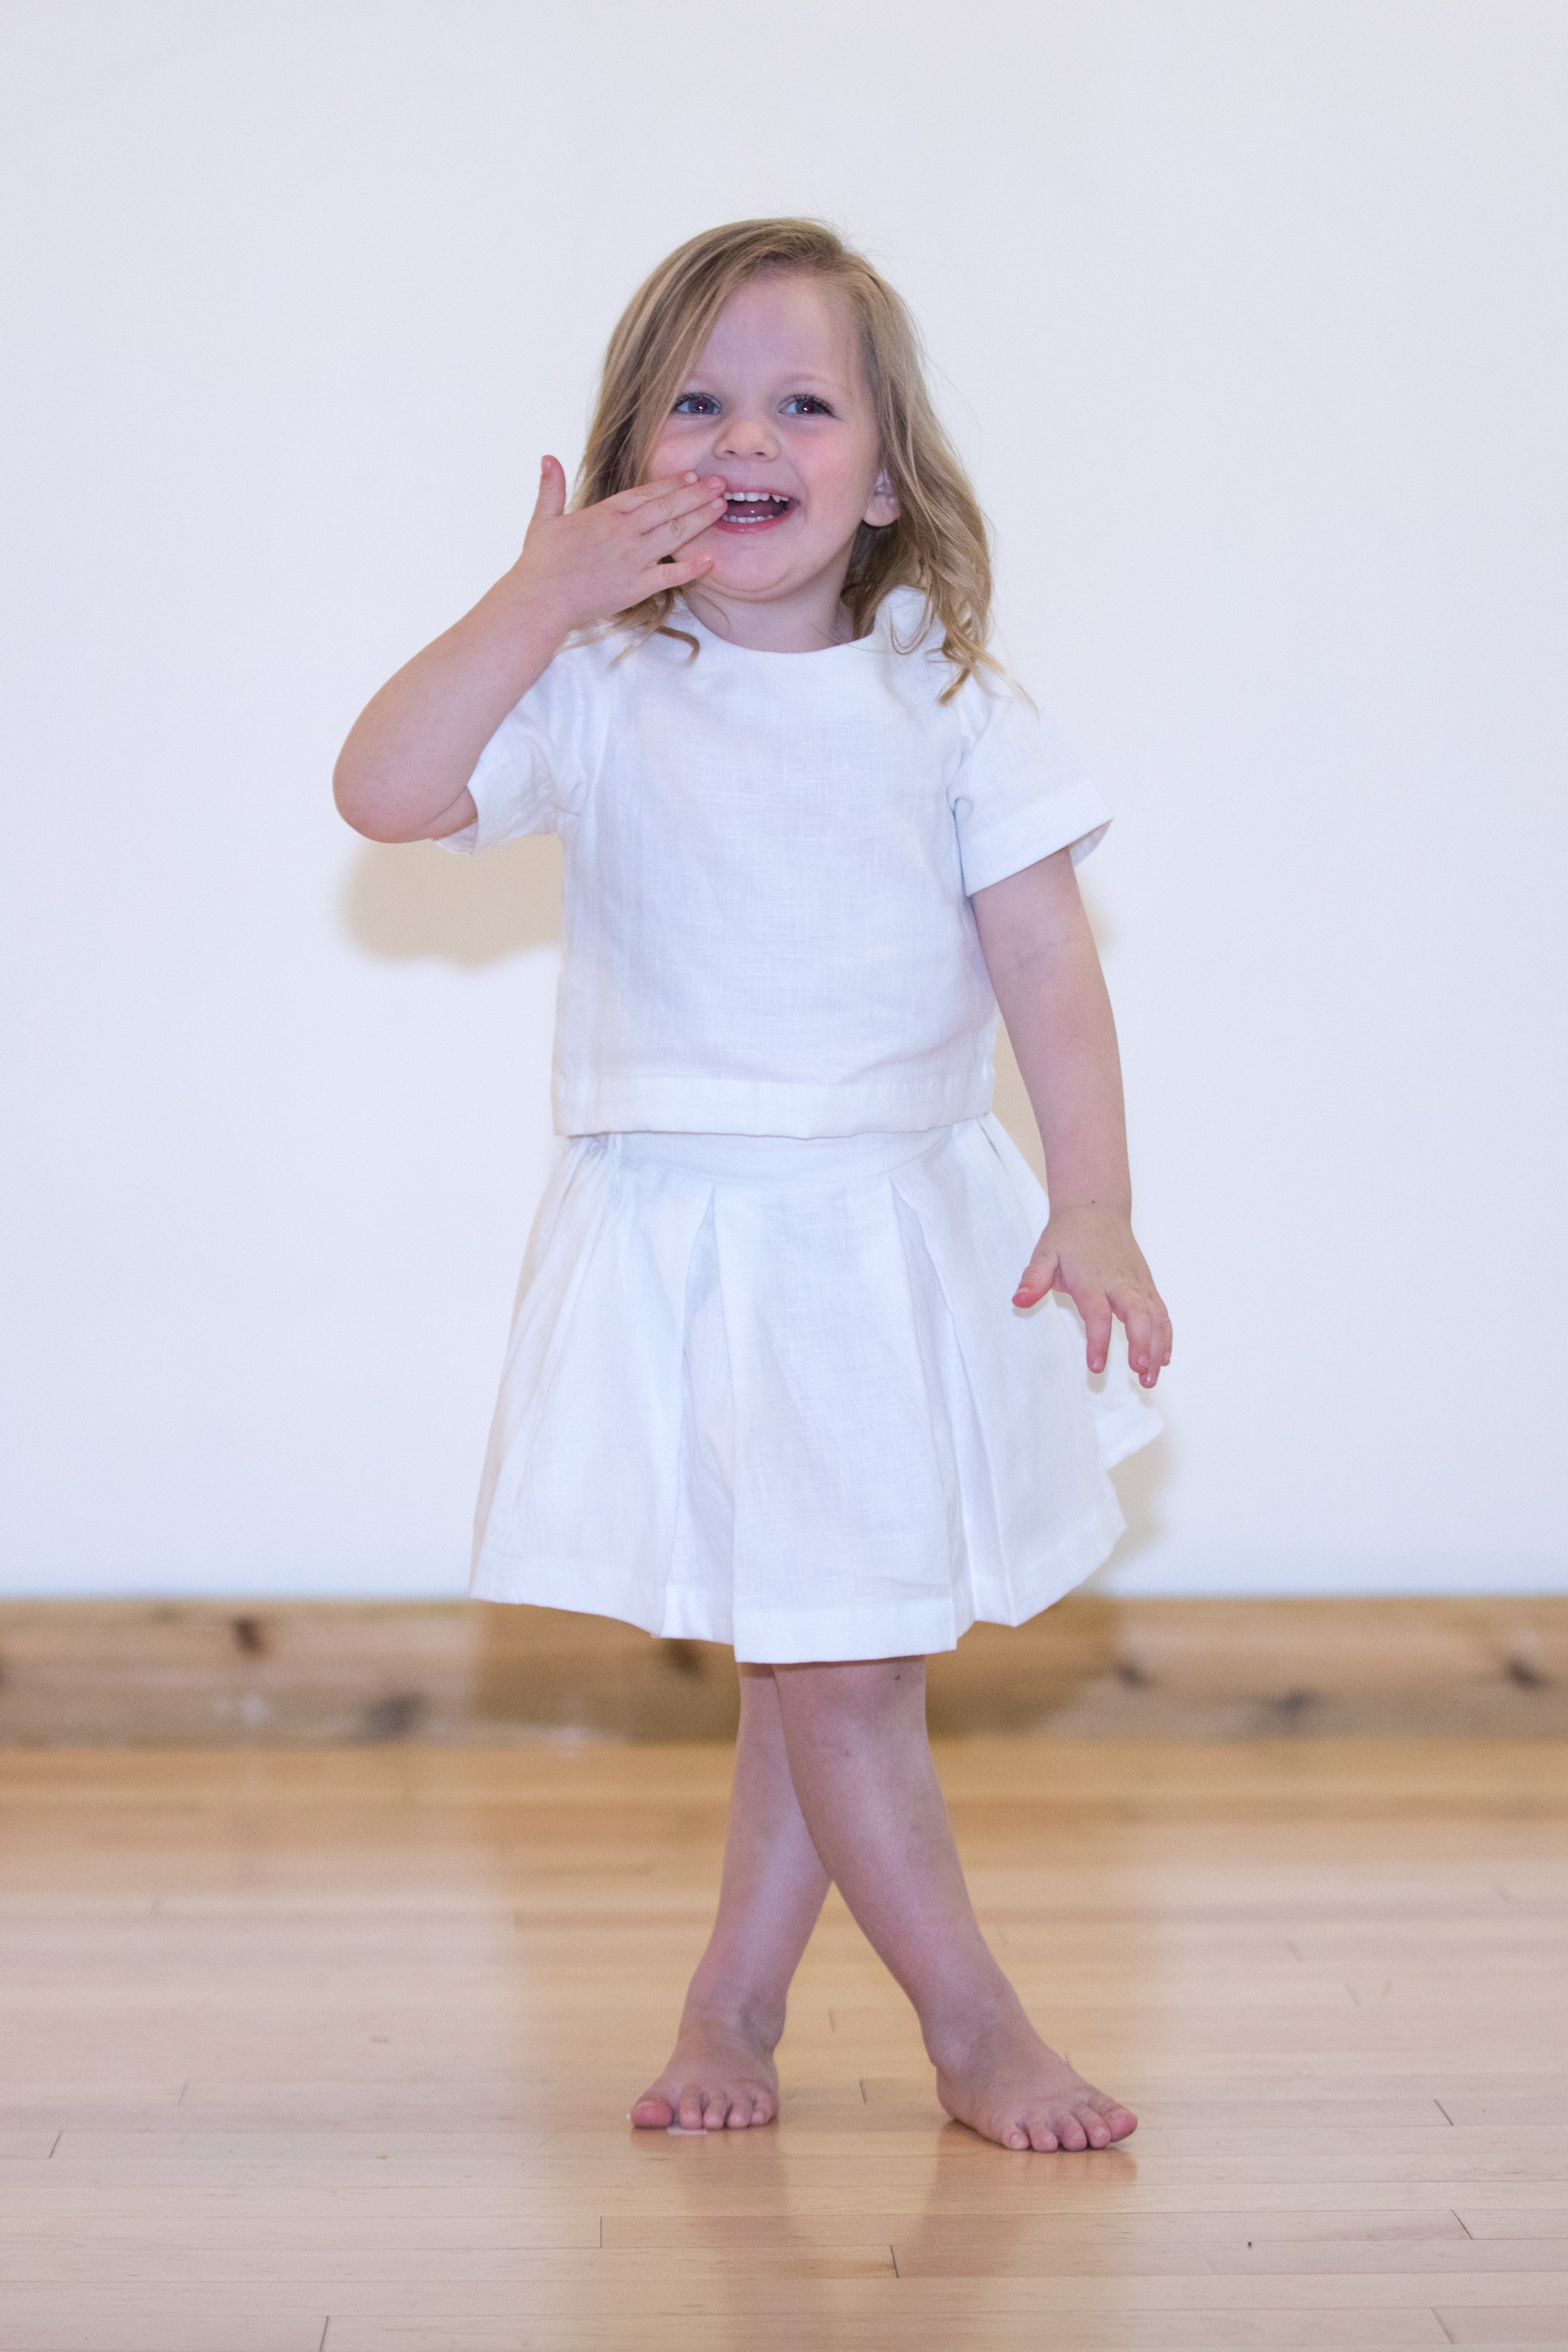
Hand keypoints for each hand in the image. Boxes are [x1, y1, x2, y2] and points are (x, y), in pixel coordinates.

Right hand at [512, 455, 725, 632]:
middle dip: (696, 494)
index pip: (646, 493)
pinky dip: (692, 568)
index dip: (671, 484)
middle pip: (668, 508)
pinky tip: (711, 558)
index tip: (691, 475)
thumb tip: (547, 457)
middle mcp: (624, 532)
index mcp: (605, 513)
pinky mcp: (637, 587)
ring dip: (701, 519)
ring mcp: (633, 559)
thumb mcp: (543, 519)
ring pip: (675, 534)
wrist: (542, 599)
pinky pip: (671, 576)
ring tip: (722, 507)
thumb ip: (551, 487)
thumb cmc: (541, 563)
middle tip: (722, 484)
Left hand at [1012, 1204, 1171, 1388]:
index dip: (1098, 1341)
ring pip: (1155, 1316)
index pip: (1098, 1314)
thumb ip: (1033, 1279)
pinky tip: (1163, 1359)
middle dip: (1142, 1344)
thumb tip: (1018, 1301)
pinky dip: (1166, 1335)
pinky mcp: (1147, 1285)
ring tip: (1150, 1378)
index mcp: (1092, 1279)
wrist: (1096, 1208)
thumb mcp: (1044, 1253)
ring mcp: (1138, 1284)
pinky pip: (1161, 1312)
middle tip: (1140, 1372)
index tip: (1096, 1367)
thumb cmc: (1068, 1235)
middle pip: (1138, 1315)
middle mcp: (1120, 1282)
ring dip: (1157, 1347)